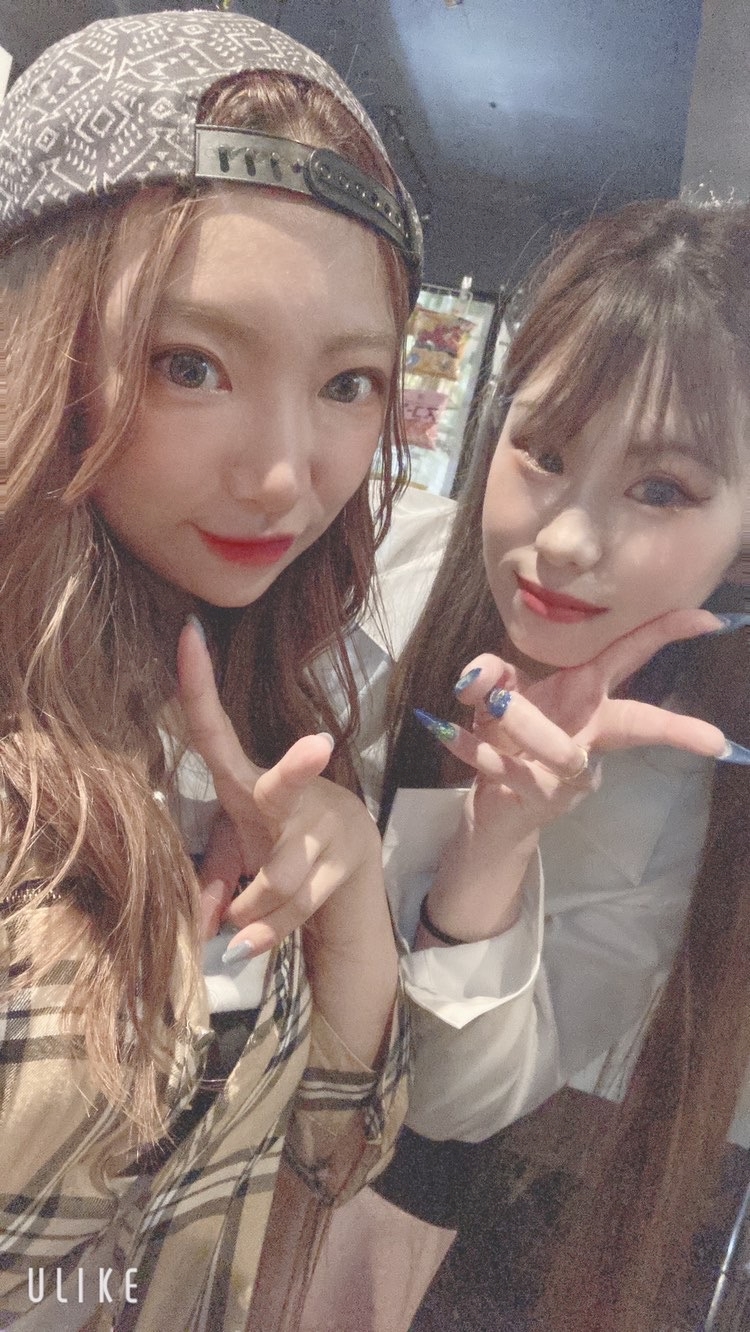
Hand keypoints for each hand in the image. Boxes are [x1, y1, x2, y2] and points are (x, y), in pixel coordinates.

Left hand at [177, 620, 382, 955]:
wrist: (352, 864)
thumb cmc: (279, 843)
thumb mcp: (238, 850)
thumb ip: (212, 877)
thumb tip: (199, 923)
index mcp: (250, 782)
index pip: (216, 730)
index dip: (199, 684)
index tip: (189, 634)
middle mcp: (291, 798)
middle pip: (285, 786)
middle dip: (299, 768)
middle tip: (319, 746)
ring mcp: (324, 829)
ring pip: (283, 873)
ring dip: (254, 902)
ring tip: (237, 924)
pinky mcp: (346, 863)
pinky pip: (300, 905)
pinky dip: (268, 930)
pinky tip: (243, 946)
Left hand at [428, 608, 727, 796]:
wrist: (490, 803)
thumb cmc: (506, 736)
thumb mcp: (494, 692)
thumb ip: (489, 672)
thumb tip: (480, 674)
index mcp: (587, 697)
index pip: (631, 656)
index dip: (668, 634)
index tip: (710, 620)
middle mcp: (589, 736)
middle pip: (636, 725)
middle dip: (672, 728)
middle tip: (712, 739)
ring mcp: (568, 774)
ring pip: (563, 751)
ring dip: (528, 722)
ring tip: (495, 702)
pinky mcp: (539, 799)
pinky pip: (508, 770)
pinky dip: (475, 747)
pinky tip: (448, 730)